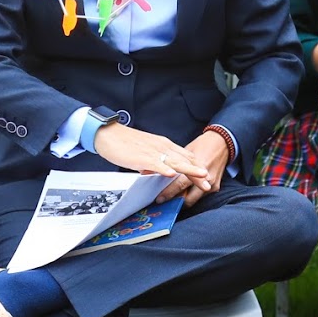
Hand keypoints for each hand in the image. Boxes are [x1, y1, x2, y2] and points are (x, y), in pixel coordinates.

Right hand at [93, 124, 210, 185]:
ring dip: (189, 170)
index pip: (185, 155)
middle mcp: (162, 146)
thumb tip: (161, 172)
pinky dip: (165, 169)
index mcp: (163, 145)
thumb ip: (156, 161)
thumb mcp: (146, 151)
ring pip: (175, 161)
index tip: (206, 176)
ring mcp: (152, 151)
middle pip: (184, 159)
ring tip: (200, 177)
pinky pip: (156, 163)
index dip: (197, 166)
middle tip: (209, 182)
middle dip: (198, 171)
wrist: (108, 134)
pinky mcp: (141, 156)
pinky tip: (172, 174)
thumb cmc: (125, 143)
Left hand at [158, 131, 228, 206]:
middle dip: (174, 202)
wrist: (222, 144)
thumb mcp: (186, 152)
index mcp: (196, 167)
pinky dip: (190, 195)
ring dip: (182, 200)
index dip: (168, 193)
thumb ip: (175, 163)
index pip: (180, 185)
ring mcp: (211, 184)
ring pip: (193, 200)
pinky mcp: (215, 188)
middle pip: (187, 197)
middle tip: (164, 203)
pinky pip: (200, 197)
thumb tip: (159, 172)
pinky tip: (182, 194)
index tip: (159, 199)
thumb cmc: (202, 146)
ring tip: (171, 200)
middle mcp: (205, 178)